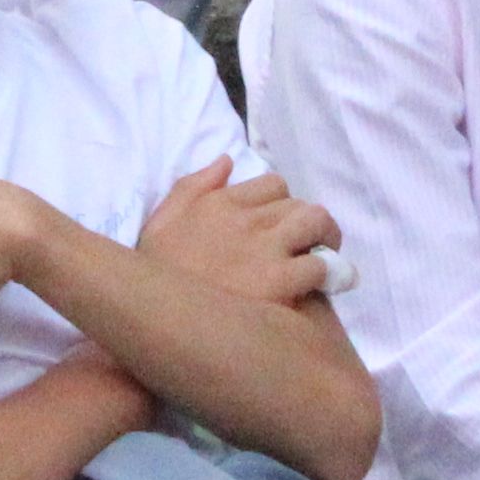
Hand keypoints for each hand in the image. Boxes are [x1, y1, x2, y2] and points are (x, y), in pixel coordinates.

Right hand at [134, 155, 340, 312]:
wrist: (150, 317)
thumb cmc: (154, 276)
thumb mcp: (159, 222)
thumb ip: (191, 187)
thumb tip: (226, 161)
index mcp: (219, 203)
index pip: (272, 184)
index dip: (280, 203)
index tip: (278, 224)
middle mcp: (245, 219)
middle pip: (297, 203)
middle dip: (304, 222)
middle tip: (305, 244)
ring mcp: (264, 249)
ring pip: (315, 222)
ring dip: (325, 237)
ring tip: (325, 256)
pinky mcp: (278, 283)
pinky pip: (319, 265)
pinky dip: (329, 273)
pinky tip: (328, 284)